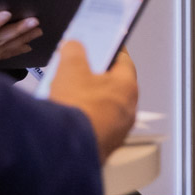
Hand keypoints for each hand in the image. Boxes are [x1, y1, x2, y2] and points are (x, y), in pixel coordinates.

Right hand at [45, 40, 137, 159]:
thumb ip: (74, 51)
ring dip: (87, 98)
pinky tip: (66, 115)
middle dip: (94, 76)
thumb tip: (74, 46)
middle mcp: (129, 110)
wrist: (65, 151)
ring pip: (103, 107)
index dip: (110, 49)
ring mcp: (118, 131)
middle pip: (112, 85)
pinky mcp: (104, 146)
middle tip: (78, 68)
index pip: (124, 60)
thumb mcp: (70, 69)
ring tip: (67, 92)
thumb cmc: (76, 108)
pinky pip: (95, 125)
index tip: (102, 43)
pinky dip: (83, 117)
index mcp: (128, 87)